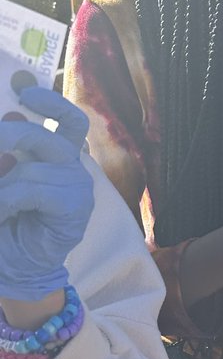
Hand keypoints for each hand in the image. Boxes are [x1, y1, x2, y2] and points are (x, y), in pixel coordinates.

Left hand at [0, 87, 92, 300]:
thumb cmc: (8, 220)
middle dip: (6, 137)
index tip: (24, 94)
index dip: (51, 102)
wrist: (19, 264)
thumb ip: (7, 152)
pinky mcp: (76, 209)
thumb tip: (10, 116)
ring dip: (1, 182)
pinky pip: (34, 191)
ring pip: (32, 167)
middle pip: (43, 136)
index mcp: (59, 154)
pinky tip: (2, 212)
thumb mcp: (4, 178)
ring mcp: (78, 187)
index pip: (69, 119)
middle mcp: (72, 167)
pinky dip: (8, 200)